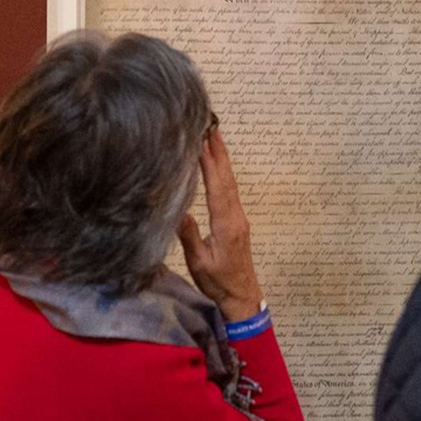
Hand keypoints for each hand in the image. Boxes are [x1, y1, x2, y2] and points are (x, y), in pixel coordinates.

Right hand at [178, 126, 264, 320]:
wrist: (243, 295)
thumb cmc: (219, 282)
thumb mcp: (199, 263)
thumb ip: (189, 236)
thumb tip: (177, 210)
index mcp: (226, 224)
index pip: (217, 186)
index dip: (210, 162)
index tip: (202, 140)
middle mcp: (235, 216)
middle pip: (227, 178)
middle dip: (218, 150)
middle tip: (210, 125)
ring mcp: (238, 217)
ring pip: (230, 182)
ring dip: (222, 158)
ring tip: (214, 136)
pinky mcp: (237, 220)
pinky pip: (230, 190)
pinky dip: (223, 172)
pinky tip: (217, 164)